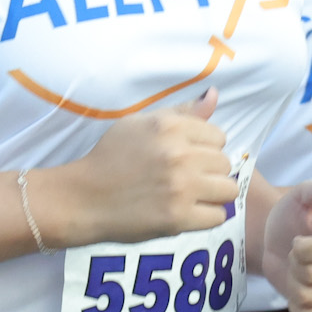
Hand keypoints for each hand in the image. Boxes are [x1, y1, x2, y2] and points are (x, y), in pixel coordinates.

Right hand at [31, 91, 238, 247]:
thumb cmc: (110, 158)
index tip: (187, 157)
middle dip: (209, 171)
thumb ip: (181, 111)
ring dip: (213, 194)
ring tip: (192, 196)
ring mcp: (180, 187)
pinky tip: (188, 212)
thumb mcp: (140, 123)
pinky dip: (206, 216)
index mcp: (169, 127)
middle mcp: (178, 154)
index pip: (218, 136)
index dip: (204, 148)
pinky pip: (218, 216)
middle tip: (186, 178)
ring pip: (227, 189)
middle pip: (224, 162)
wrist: (83, 198)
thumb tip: (214, 94)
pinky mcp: (178, 218)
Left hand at [270, 181, 311, 311]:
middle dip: (294, 265)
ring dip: (293, 285)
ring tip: (298, 272)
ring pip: (310, 299)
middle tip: (296, 256)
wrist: (282, 242)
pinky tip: (299, 294)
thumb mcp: (300, 196)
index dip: (302, 247)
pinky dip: (298, 310)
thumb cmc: (294, 216)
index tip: (297, 240)